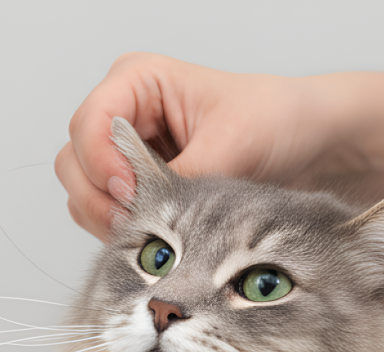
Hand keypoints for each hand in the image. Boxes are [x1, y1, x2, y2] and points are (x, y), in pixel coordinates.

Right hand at [56, 54, 365, 240]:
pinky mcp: (142, 186)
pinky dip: (124, 230)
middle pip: (74, 162)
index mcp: (138, 81)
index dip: (103, 165)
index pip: (88, 125)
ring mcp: (129, 152)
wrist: (309, 141)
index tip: (133, 195)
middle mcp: (125, 113)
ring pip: (85, 192)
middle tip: (136, 226)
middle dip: (100, 199)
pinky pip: (110, 213)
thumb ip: (185, 176)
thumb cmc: (275, 120)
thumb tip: (149, 214)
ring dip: (109, 220)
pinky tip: (155, 238)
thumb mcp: (232, 144)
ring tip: (150, 236)